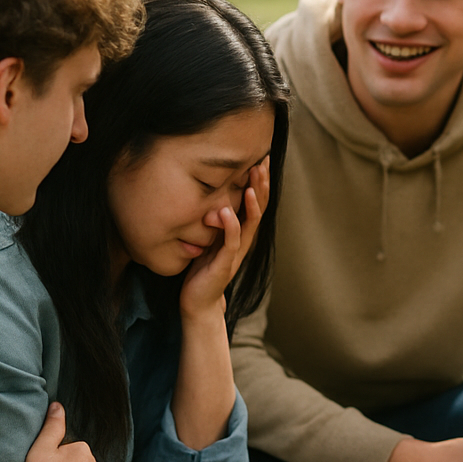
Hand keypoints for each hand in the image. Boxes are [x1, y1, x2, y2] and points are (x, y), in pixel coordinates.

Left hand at [180, 159, 267, 319]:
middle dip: (262, 184)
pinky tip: (227, 211)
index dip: (260, 182)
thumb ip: (213, 220)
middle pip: (259, 207)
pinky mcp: (225, 263)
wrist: (199, 302)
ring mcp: (236, 251)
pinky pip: (231, 241)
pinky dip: (231, 225)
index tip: (261, 159)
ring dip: (254, 200)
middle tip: (263, 161)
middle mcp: (243, 240)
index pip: (255, 202)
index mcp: (241, 232)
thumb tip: (210, 197)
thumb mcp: (208, 239)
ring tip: (254, 179)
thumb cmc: (202, 270)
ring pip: (250, 221)